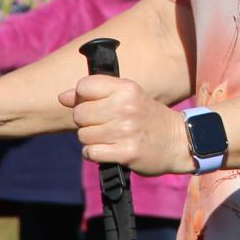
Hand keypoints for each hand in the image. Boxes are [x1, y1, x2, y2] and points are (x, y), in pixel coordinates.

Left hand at [62, 73, 192, 176]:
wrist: (178, 141)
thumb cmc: (147, 116)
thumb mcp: (127, 96)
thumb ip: (95, 93)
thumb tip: (61, 97)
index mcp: (126, 88)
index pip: (84, 86)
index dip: (83, 98)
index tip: (95, 104)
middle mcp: (126, 107)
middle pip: (80, 113)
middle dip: (85, 122)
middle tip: (102, 124)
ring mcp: (126, 131)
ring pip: (84, 135)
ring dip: (91, 139)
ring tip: (108, 138)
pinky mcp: (127, 152)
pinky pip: (91, 152)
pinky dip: (94, 153)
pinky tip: (107, 149)